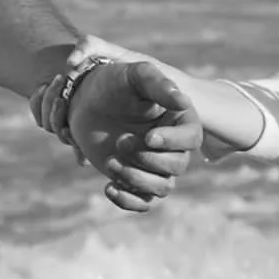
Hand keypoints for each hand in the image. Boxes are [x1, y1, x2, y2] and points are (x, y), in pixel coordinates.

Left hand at [67, 57, 203, 211]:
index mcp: (180, 120)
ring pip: (162, 188)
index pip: (192, 138)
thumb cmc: (114, 83)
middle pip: (177, 166)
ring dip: (136, 179)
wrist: (87, 100)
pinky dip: (128, 200)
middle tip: (120, 141)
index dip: (172, 142)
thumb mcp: (135, 76)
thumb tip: (182, 101)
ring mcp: (154, 165)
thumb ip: (157, 84)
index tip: (148, 137)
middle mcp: (173, 146)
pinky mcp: (135, 179)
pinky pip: (143, 202)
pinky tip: (108, 187)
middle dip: (147, 158)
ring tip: (111, 162)